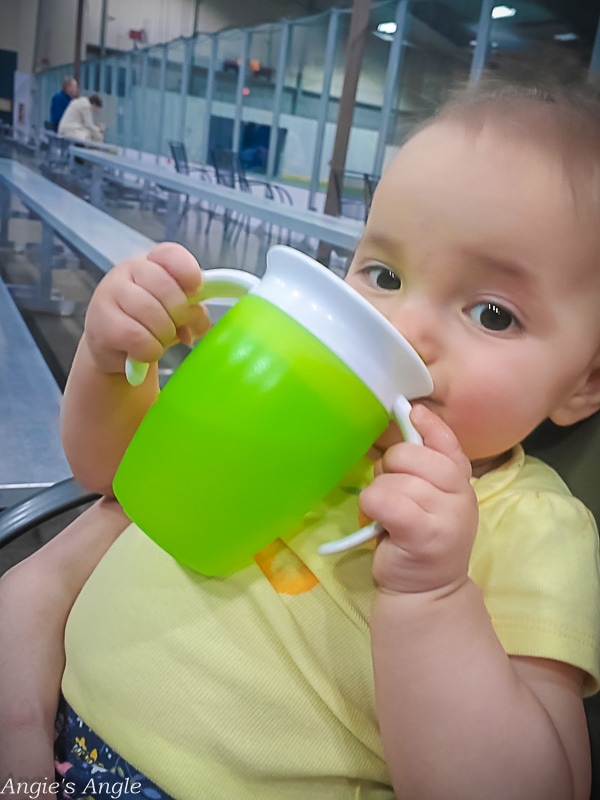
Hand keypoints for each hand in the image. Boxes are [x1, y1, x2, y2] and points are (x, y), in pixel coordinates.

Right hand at [84, 242, 210, 374]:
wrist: (113, 347)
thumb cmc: (148, 323)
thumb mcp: (176, 314)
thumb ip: (193, 312)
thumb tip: (200, 323)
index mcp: (151, 262)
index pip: (171, 255)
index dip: (188, 272)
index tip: (195, 290)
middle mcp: (127, 271)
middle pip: (166, 288)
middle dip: (179, 315)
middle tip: (175, 327)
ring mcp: (110, 294)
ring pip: (152, 314)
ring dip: (163, 336)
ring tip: (157, 340)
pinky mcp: (102, 322)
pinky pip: (138, 337)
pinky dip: (148, 350)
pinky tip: (143, 351)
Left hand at [360, 404, 477, 594]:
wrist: (426, 591)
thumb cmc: (417, 537)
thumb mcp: (428, 497)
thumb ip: (423, 463)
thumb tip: (408, 415)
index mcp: (461, 481)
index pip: (447, 442)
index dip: (428, 424)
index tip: (411, 412)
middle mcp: (460, 495)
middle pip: (412, 455)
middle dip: (390, 466)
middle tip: (389, 491)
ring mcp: (447, 516)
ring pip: (394, 480)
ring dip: (378, 495)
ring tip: (386, 514)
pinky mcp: (424, 535)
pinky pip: (387, 501)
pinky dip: (373, 506)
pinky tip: (378, 522)